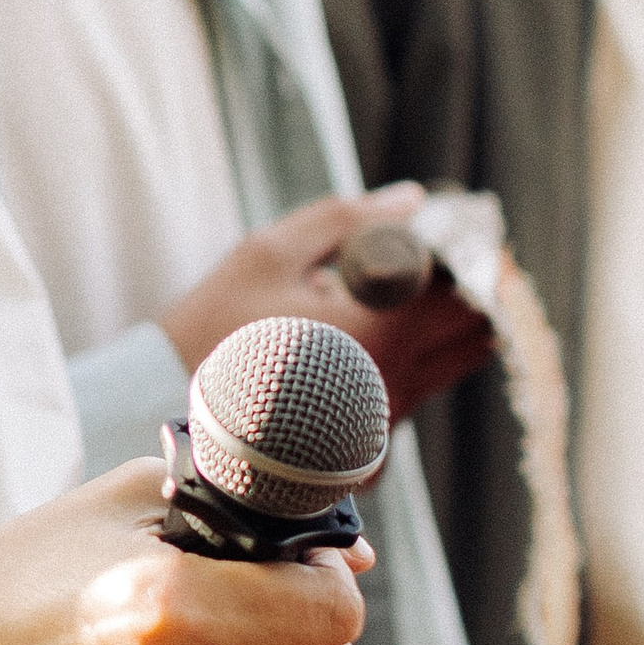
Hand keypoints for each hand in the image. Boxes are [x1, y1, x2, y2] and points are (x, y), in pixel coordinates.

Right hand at [160, 188, 497, 426]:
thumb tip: (414, 198)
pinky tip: (371, 336)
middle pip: (476, 332)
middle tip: (439, 260)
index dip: (470, 255)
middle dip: (469, 292)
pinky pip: (417, 392)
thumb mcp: (270, 253)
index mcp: (378, 334)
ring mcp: (384, 421)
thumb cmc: (216, 325)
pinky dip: (413, 359)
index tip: (456, 230)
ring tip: (405, 292)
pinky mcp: (371, 446)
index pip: (467, 292)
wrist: (167, 407)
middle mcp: (394, 384)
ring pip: (451, 363)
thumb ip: (349, 220)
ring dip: (442, 324)